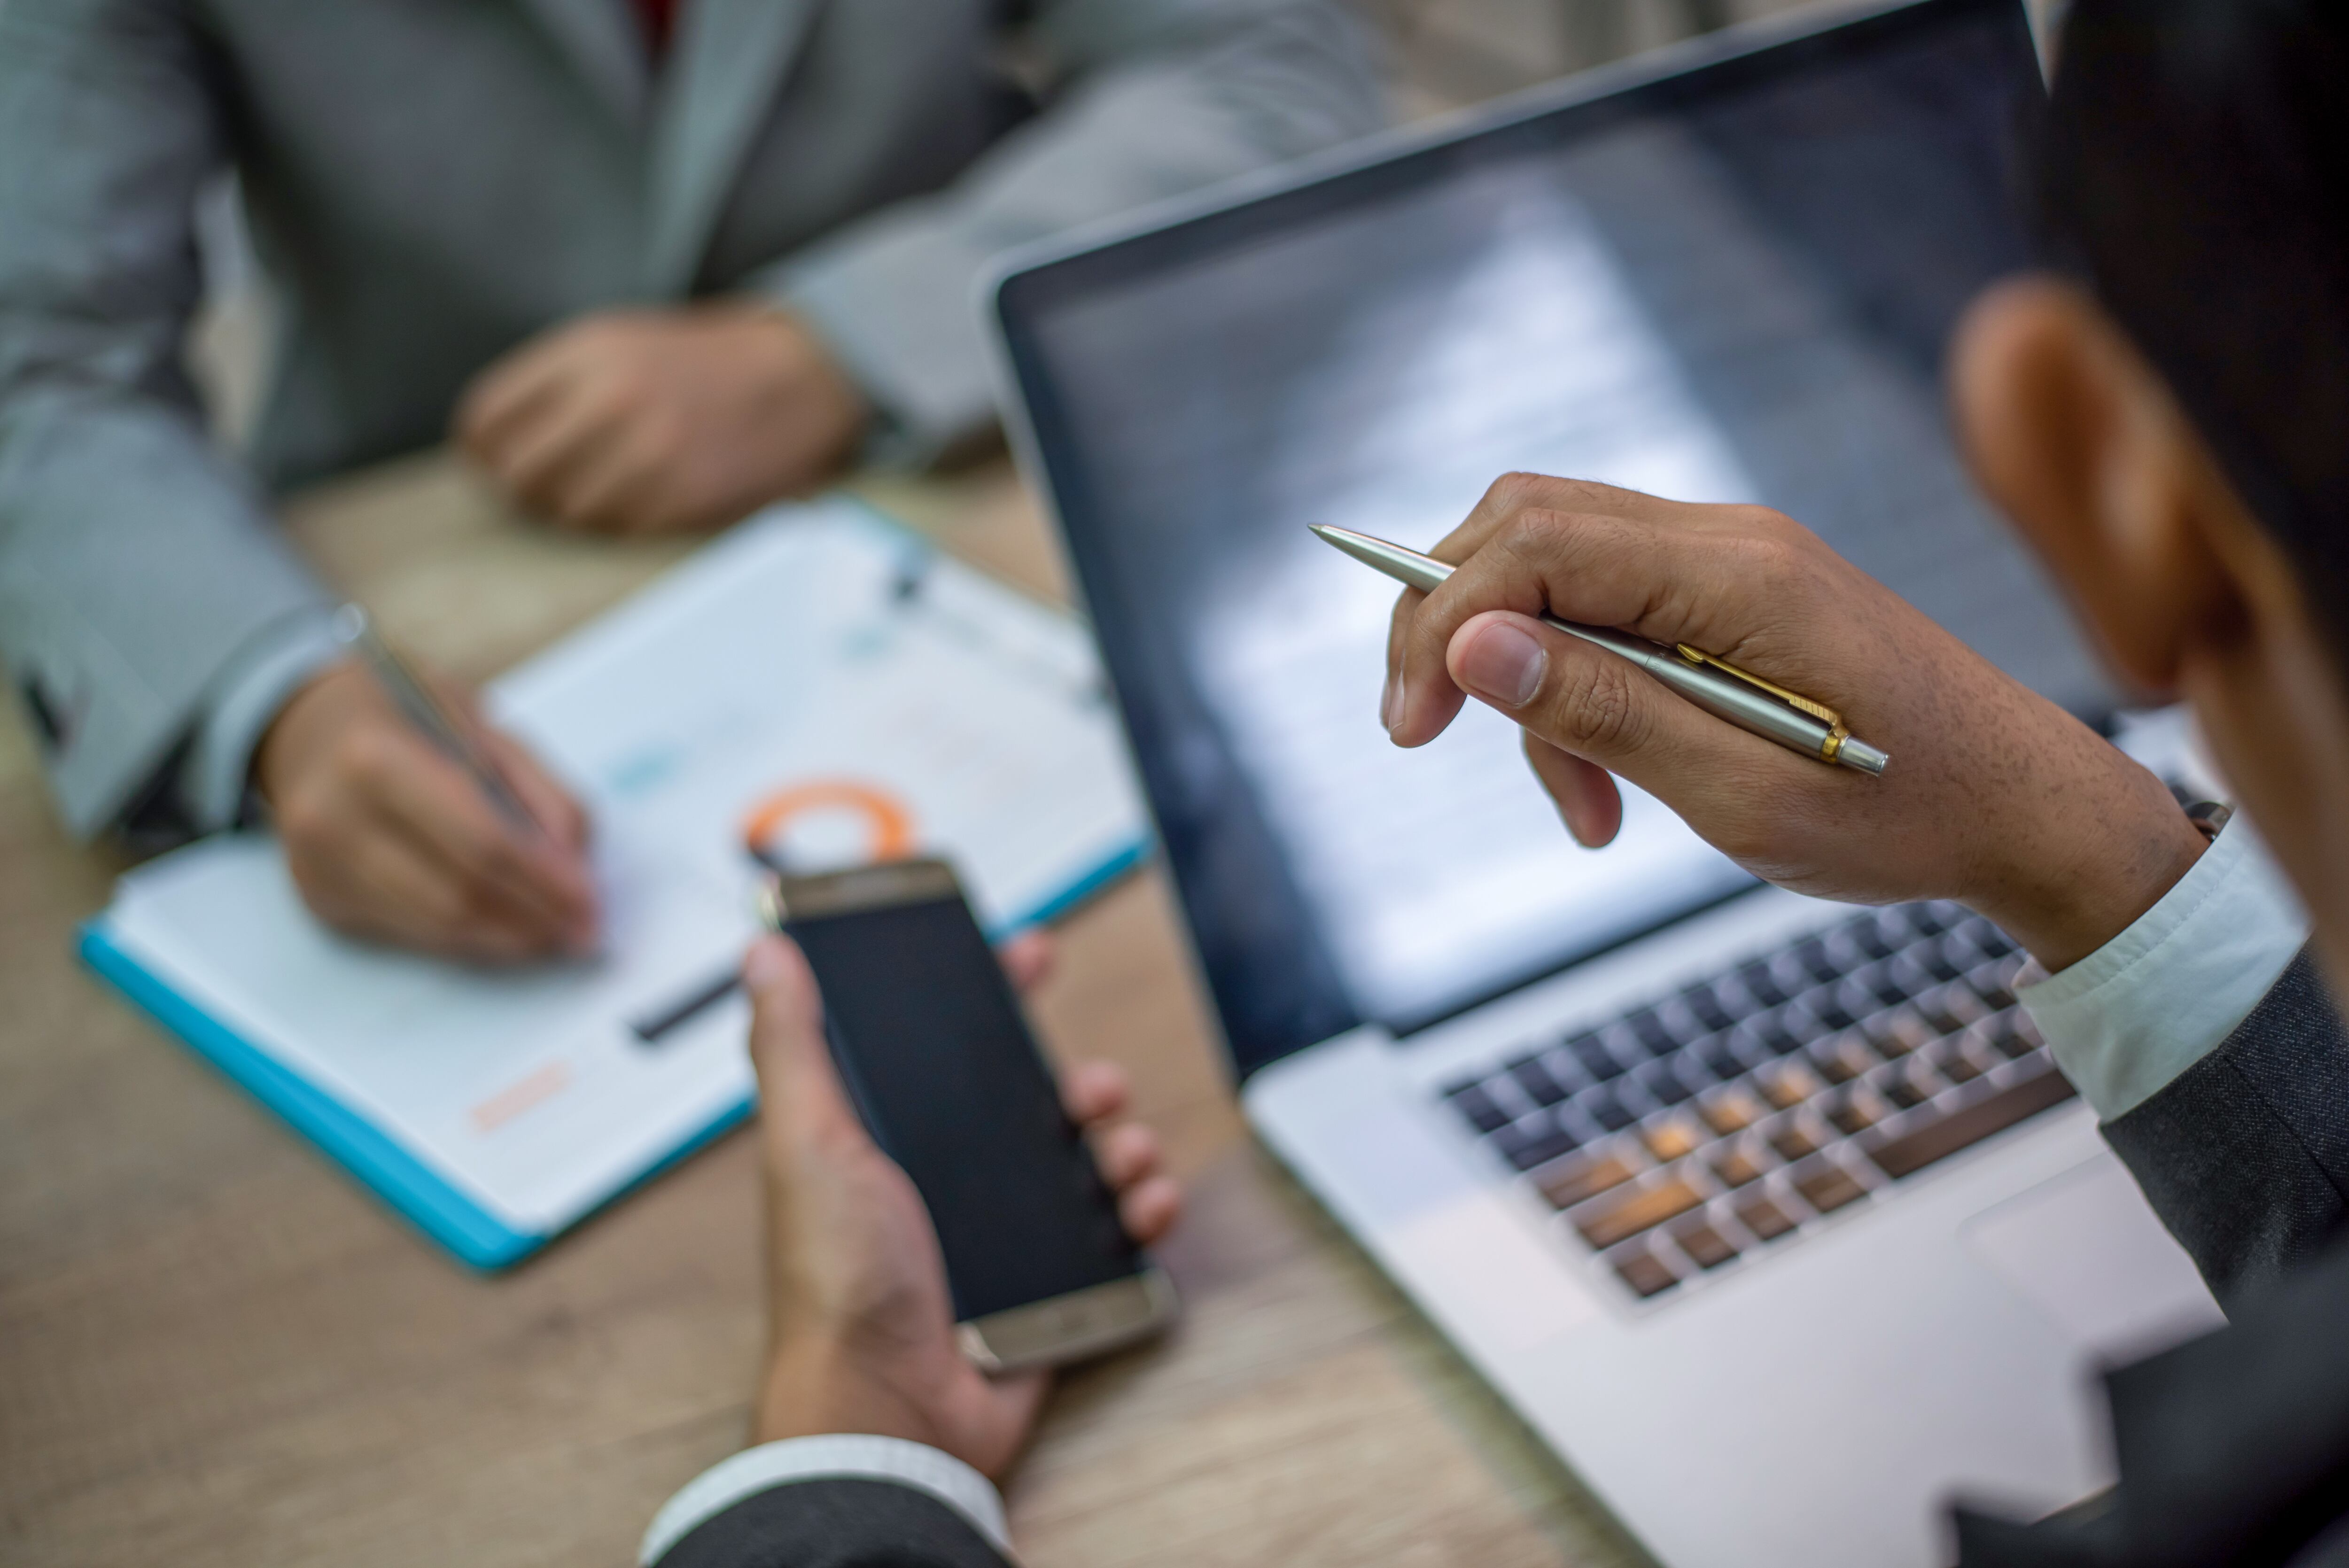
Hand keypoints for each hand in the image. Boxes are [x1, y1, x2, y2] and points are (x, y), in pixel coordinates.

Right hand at [255, 659, 598, 961]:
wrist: (299, 723)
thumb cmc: (400, 716)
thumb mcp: (479, 725)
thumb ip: (539, 793)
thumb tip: (578, 867)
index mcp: (378, 759)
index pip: (482, 843)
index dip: (546, 883)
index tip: (593, 904)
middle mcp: (336, 819)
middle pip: (459, 895)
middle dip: (535, 921)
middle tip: (585, 932)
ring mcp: (321, 867)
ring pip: (436, 927)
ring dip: (508, 941)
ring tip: (558, 938)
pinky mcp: (320, 899)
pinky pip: (411, 934)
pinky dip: (468, 939)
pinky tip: (506, 932)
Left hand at [453, 303, 869, 534]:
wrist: (801, 375)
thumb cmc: (704, 362)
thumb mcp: (622, 340)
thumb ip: (556, 379)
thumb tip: (493, 438)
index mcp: (587, 352)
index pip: (487, 417)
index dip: (478, 448)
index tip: (488, 459)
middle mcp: (611, 400)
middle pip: (516, 472)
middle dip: (516, 487)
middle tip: (532, 491)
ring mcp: (647, 453)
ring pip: (562, 511)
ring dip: (565, 513)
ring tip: (586, 500)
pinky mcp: (682, 497)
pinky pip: (616, 531)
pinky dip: (613, 526)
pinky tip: (630, 506)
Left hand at [743, 931, 1180, 1478]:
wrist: (886, 1409)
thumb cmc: (835, 1284)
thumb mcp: (807, 1145)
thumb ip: (791, 1046)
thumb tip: (765, 951)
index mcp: (888, 1140)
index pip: (945, 1047)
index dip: (989, 994)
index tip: (1029, 952)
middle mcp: (946, 1180)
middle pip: (1031, 1100)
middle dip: (1077, 1077)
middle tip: (1093, 1084)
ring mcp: (1001, 1234)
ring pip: (1083, 1159)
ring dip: (1118, 1140)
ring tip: (1120, 1146)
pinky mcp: (1047, 1285)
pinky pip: (1114, 1232)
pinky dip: (1141, 1209)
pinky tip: (1141, 1201)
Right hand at [1384, 474, 2208, 971]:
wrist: (2025, 808)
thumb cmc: (1903, 815)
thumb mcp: (1742, 793)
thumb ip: (1604, 711)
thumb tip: (1472, 644)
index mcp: (1736, 575)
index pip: (1533, 546)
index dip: (1443, 622)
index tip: (1410, 726)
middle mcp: (1728, 539)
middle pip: (1528, 526)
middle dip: (1452, 624)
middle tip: (1421, 730)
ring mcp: (1733, 558)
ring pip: (1558, 569)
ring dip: (1525, 679)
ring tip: (1582, 811)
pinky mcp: (1735, 593)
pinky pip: (1613, 608)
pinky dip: (1580, 688)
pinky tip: (1611, 790)